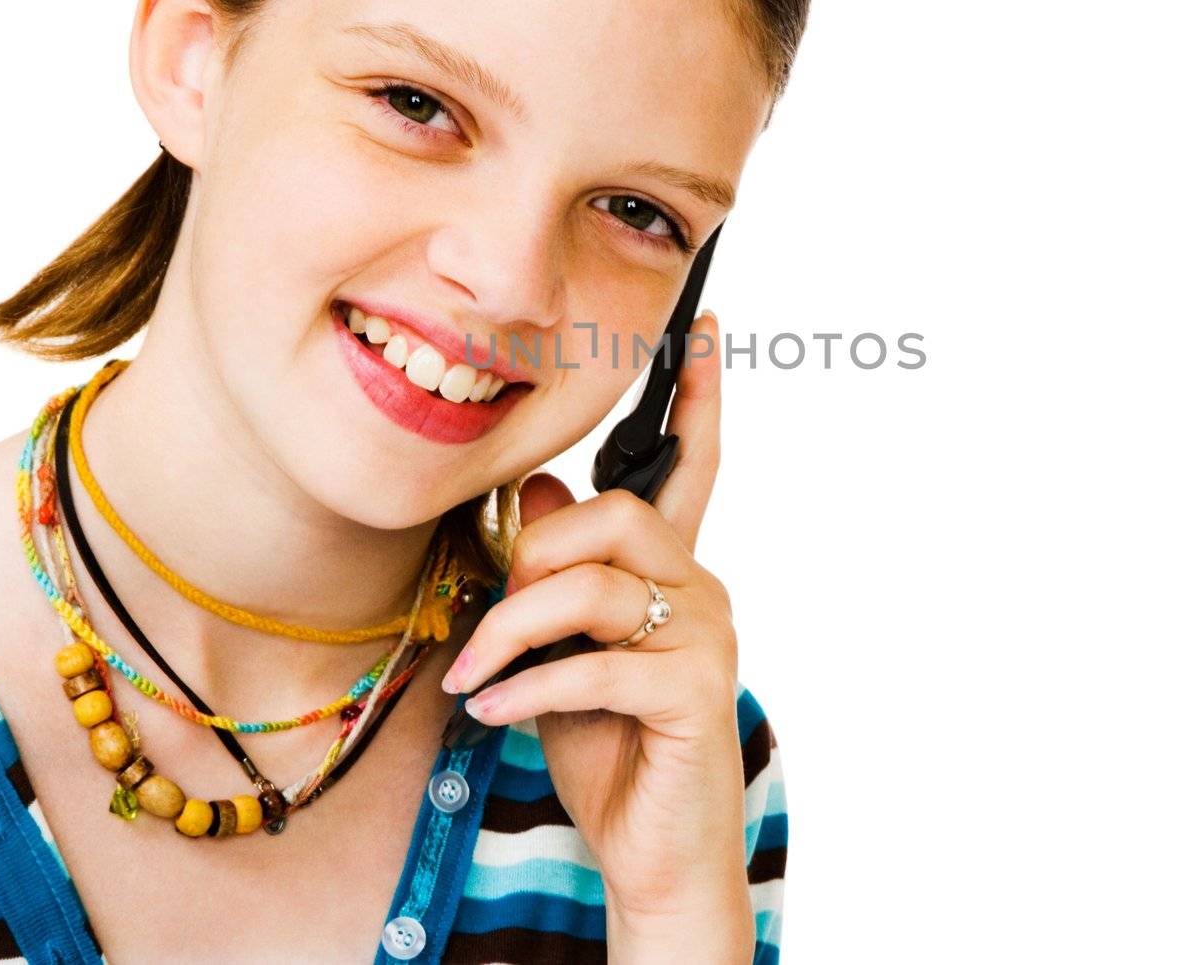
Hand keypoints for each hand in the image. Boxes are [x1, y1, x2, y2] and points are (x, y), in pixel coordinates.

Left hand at [440, 311, 753, 959]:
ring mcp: (705, 638)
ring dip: (513, 632)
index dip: (697, 399)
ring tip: (472, 675)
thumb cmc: (608, 745)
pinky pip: (595, 666)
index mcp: (672, 568)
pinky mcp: (695, 692)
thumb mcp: (563, 651)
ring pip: (596, 588)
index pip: (691, 466)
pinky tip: (494, 710)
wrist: (651, 848)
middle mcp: (700, 588)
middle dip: (536, 557)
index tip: (701, 330)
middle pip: (618, 515)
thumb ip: (554, 578)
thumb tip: (532, 497)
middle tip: (494, 609)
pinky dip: (529, 687)